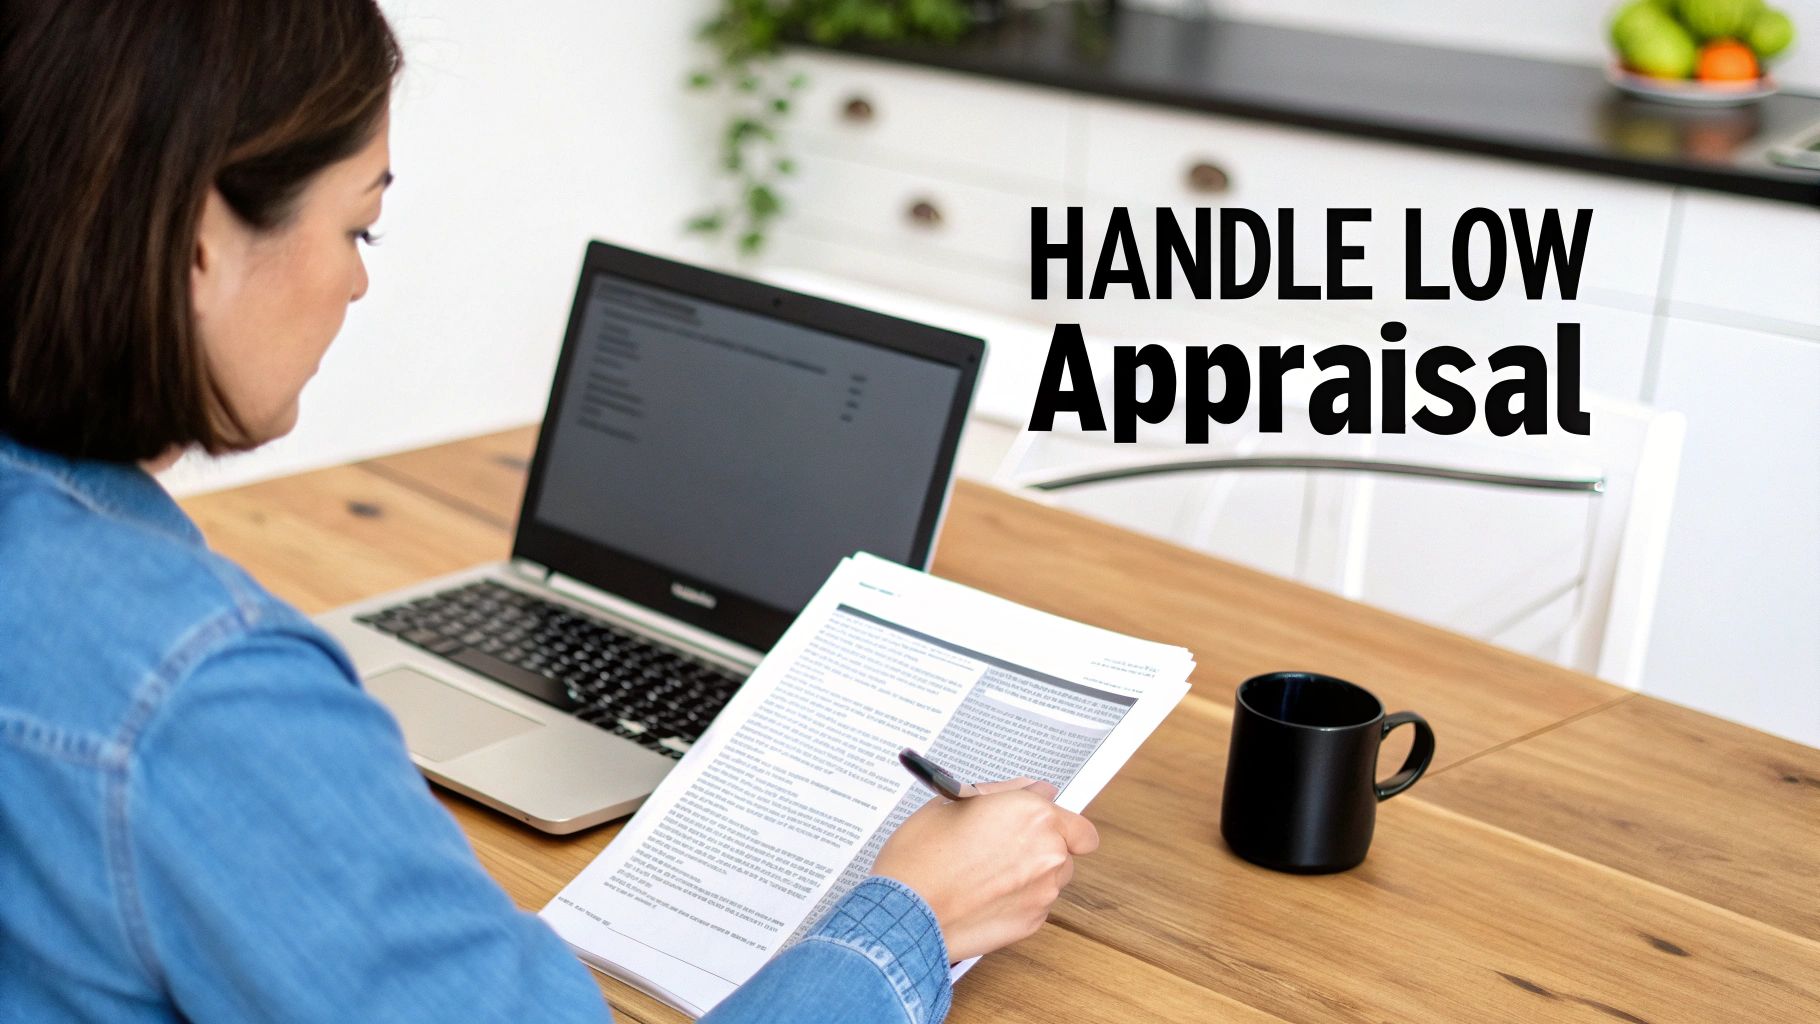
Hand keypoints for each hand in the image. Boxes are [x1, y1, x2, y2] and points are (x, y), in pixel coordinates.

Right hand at [870, 778, 1098, 961]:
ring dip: (1031, 876)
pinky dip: (1017, 902)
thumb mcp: (952, 803)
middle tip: (1000, 851)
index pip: (1075, 821)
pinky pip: (1035, 906)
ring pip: (1053, 880)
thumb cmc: (921, 856)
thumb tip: (1031, 789)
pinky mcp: (1032, 923)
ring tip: (986, 877)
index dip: (1054, 822)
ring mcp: (1043, 891)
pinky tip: (982, 899)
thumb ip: (1001, 794)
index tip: (1035, 826)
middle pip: (1067, 850)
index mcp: (1032, 814)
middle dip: (1041, 848)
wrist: (903, 913)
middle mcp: (1048, 852)